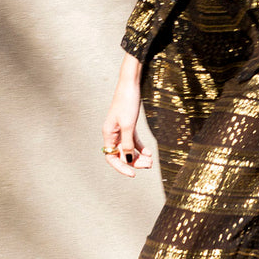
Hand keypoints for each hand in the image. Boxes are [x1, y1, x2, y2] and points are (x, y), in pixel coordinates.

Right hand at [102, 53, 152, 177]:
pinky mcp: (128, 125)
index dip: (121, 167)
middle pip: (121, 154)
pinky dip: (140, 147)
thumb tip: (128, 160)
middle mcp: (112, 134)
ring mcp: (120, 130)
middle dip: (134, 162)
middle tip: (148, 165)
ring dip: (139, 156)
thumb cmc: (127, 102)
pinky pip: (133, 141)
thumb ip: (127, 144)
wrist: (130, 84)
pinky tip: (149, 152)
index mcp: (108, 134)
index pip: (111, 157)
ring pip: (128, 148)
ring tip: (150, 161)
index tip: (132, 174)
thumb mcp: (128, 125)